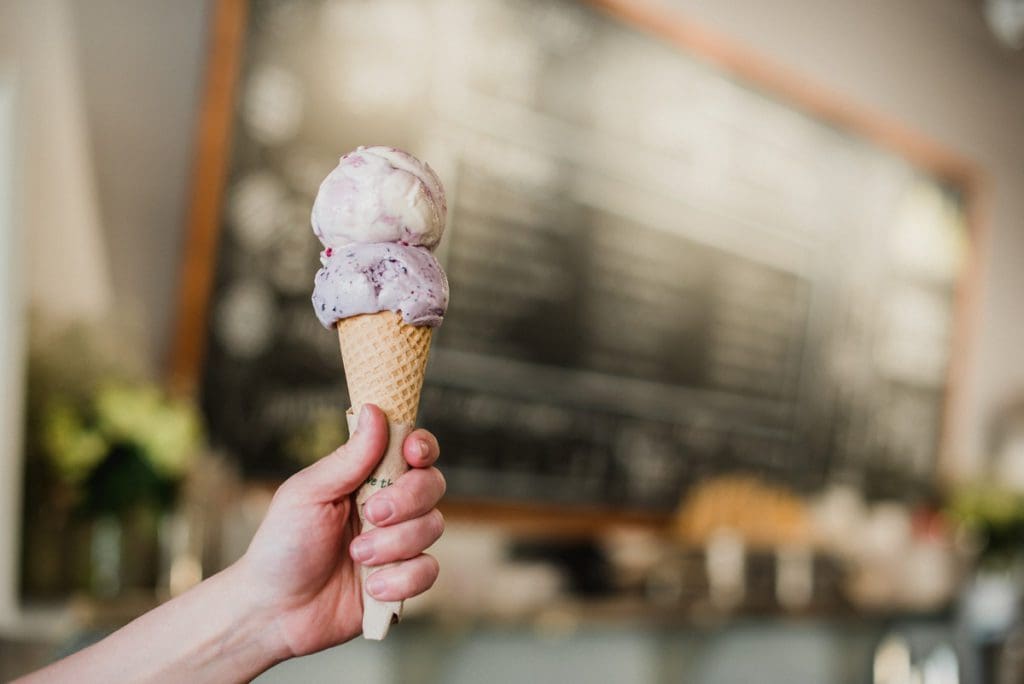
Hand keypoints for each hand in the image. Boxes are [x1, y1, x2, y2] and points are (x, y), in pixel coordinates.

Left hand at [236, 404, 444, 656]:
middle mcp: (391, 506)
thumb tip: (376, 412)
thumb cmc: (283, 545)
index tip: (412, 452)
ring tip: (355, 556)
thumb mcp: (308, 494)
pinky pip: (428, 571)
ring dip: (395, 543)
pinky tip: (370, 586)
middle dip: (407, 498)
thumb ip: (348, 459)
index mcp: (367, 477)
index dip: (422, 446)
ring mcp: (400, 543)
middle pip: (433, 484)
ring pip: (433, 526)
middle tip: (371, 514)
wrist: (274, 611)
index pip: (413, 450)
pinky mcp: (404, 580)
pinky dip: (401, 579)